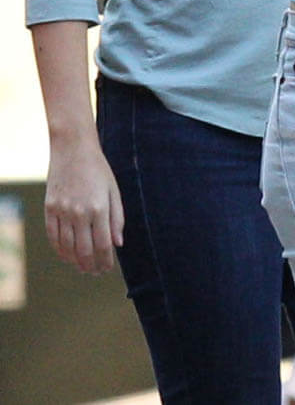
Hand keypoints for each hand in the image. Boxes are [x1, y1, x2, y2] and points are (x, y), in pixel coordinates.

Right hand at [44, 136, 123, 273]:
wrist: (73, 150)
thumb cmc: (98, 169)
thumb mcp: (113, 190)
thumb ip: (117, 218)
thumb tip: (118, 243)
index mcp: (99, 208)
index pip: (103, 245)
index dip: (106, 261)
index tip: (107, 269)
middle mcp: (79, 213)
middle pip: (84, 250)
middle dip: (91, 265)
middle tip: (95, 272)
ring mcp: (62, 211)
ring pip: (67, 247)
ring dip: (75, 261)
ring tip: (82, 267)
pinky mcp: (49, 208)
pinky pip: (53, 236)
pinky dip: (60, 250)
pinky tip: (67, 255)